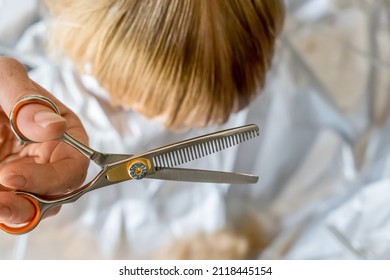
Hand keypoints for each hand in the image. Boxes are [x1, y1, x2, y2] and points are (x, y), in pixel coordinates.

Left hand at [0, 57, 88, 224]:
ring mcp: (30, 176)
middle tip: (0, 202)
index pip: (73, 167)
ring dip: (16, 212)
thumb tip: (55, 128)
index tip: (11, 176)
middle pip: (57, 196)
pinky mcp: (10, 188)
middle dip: (31, 204)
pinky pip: (12, 208)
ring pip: (34, 208)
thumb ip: (28, 100)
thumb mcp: (6, 81)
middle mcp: (52, 160)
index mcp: (66, 136)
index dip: (50, 179)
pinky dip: (4, 211)